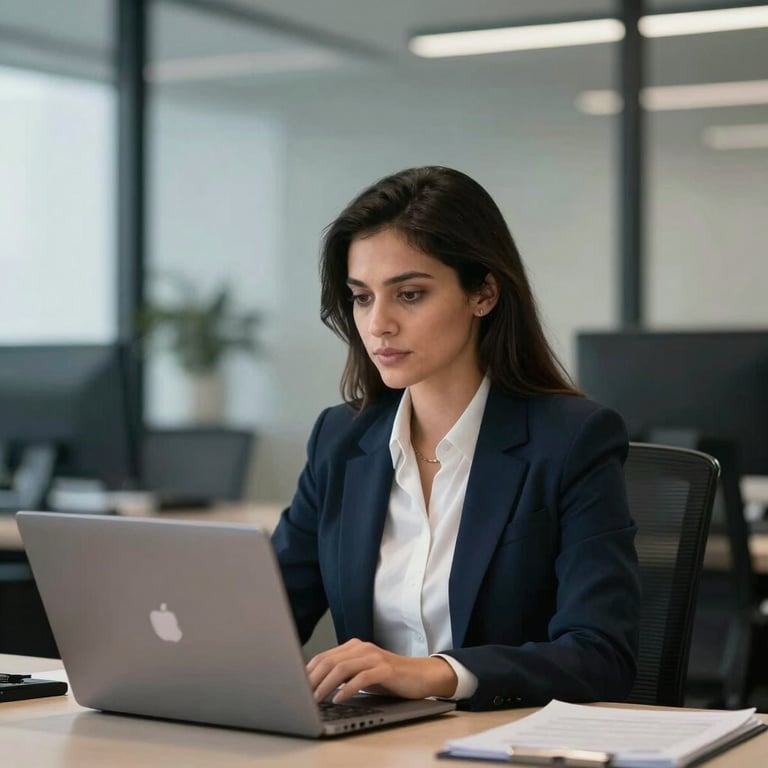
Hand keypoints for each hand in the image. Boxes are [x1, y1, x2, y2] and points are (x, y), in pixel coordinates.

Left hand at [306, 638, 457, 703]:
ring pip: (342, 668)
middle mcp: (361, 648)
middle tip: (302, 696)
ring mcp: (374, 657)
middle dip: (313, 679)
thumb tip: (315, 687)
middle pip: (329, 661)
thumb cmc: (388, 677)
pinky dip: (348, 689)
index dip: (307, 672)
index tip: (296, 687)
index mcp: (353, 647)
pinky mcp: (385, 669)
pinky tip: (340, 699)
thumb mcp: (362, 673)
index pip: (323, 656)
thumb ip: (343, 675)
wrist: (420, 675)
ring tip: (317, 699)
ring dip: (326, 685)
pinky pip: (362, 678)